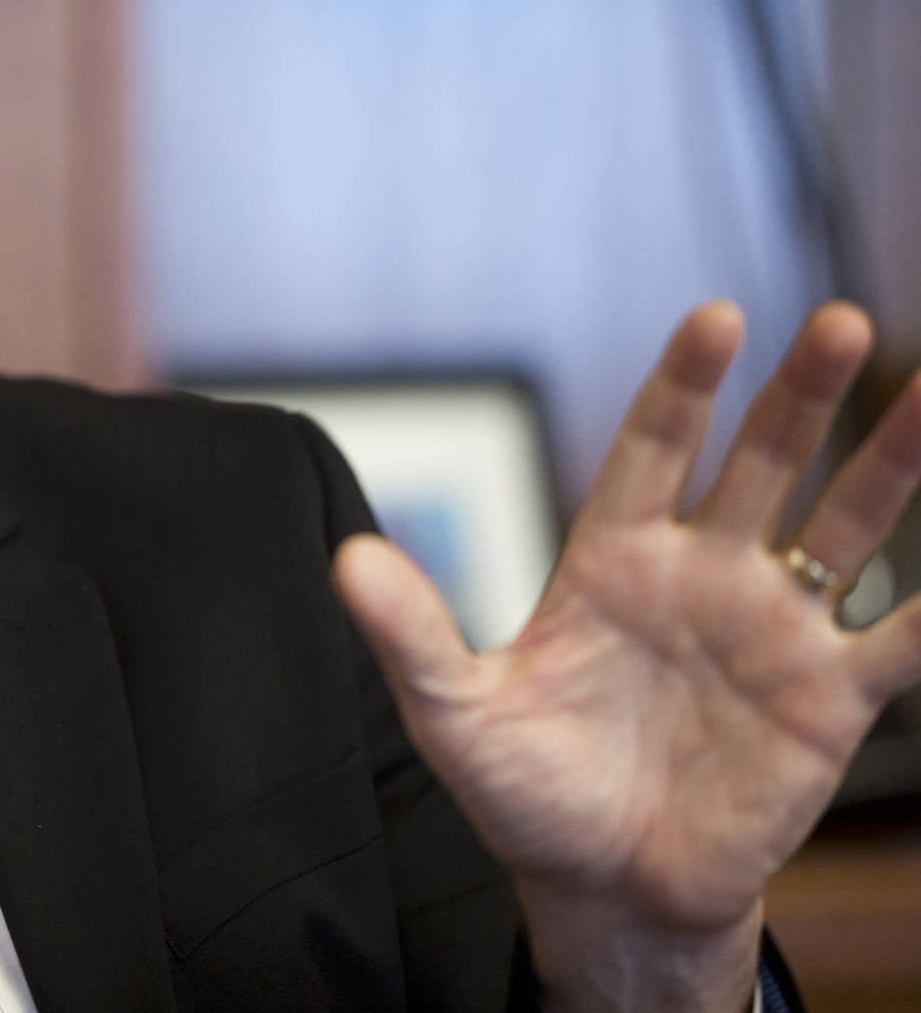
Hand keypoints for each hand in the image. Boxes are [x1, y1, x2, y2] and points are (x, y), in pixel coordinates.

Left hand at [335, 301, 920, 1011]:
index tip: (716, 321)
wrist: (602, 888)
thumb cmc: (527, 789)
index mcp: (612, 560)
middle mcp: (701, 576)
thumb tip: (345, 559)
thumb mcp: (454, 710)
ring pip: (843, 527)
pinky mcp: (827, 701)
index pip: (653, 449)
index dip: (684, 387)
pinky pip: (900, 639)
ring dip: (887, 464)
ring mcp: (771, 630)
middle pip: (760, 464)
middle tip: (837, 325)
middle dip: (799, 397)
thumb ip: (412, 632)